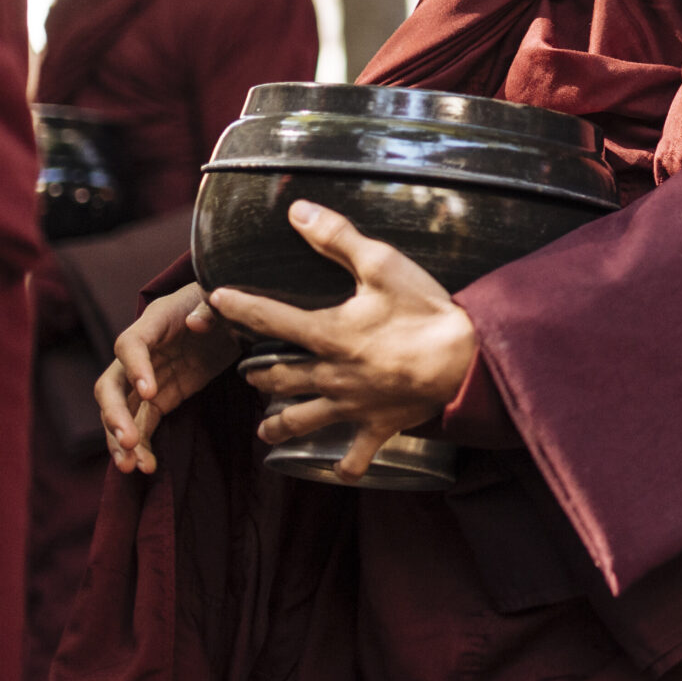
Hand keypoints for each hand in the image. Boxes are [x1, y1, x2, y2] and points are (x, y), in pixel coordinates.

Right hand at [96, 281, 237, 475]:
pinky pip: (144, 423)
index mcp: (154, 321)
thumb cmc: (225, 300)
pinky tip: (147, 467)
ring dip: (122, 439)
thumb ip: (211, 308)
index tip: (149, 392)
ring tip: (134, 466)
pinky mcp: (161, 397)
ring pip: (122, 411)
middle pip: (111, 384)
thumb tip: (194, 323)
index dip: (134, 368)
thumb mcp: (224, 299)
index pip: (130, 345)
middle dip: (115, 414)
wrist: (232, 313)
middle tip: (130, 441)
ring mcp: (148, 377)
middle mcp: (142, 353)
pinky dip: (142, 445)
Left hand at [206, 202, 480, 482]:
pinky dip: (344, 465)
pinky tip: (336, 468)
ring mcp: (352, 405)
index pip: (269, 319)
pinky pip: (355, 456)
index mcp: (328, 334)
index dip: (238, 308)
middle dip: (256, 375)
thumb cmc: (425, 309)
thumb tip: (298, 212)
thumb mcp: (382, 264)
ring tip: (265, 428)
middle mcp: (331, 374)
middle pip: (276, 378)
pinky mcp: (378, 426)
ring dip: (278, 425)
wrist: (466, 358)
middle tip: (248, 372)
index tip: (215, 301)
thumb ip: (337, 238)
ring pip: (301, 420)